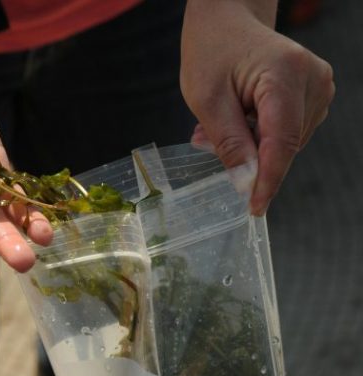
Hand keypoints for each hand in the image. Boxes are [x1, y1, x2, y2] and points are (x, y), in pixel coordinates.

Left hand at [181, 1, 334, 214]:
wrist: (227, 18)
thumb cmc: (212, 50)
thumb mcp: (207, 99)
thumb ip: (229, 143)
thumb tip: (247, 184)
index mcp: (287, 75)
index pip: (282, 142)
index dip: (268, 180)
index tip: (254, 208)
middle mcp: (314, 80)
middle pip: (284, 144)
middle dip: (246, 154)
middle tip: (204, 137)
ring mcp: (319, 86)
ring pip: (285, 141)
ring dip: (250, 142)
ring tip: (219, 118)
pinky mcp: (314, 94)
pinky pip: (286, 131)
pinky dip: (258, 132)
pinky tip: (237, 114)